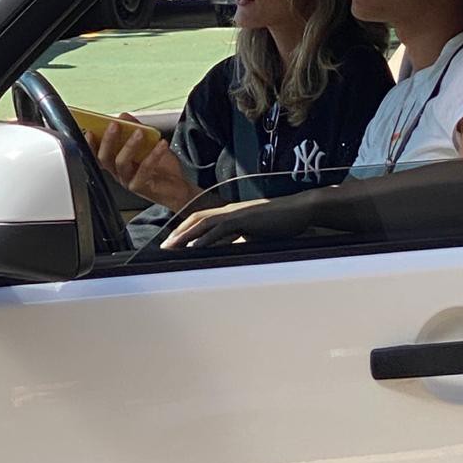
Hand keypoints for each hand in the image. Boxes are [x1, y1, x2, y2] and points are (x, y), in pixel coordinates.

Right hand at [86, 116, 201, 211]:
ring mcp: (128, 181)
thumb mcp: (149, 144)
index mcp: (117, 163)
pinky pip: (144, 169)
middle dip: (108, 140)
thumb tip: (124, 116)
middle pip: (105, 158)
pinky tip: (161, 144)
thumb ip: (136, 129)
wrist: (178, 189)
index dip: (91, 144)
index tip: (91, 130)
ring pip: (121, 163)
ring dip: (129, 145)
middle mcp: (119, 173)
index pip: (98, 154)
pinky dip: (153, 154)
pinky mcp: (141, 187)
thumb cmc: (162, 168)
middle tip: (115, 125)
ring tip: (139, 132)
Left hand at [161, 196, 313, 248]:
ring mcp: (236, 213)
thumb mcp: (255, 233)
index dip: (185, 229)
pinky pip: (219, 230)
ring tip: (172, 248)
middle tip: (164, 247)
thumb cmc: (280, 222)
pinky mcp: (244, 219)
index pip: (202, 219)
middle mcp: (229, 211)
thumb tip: (230, 251)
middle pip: (196, 219)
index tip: (172, 242)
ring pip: (203, 223)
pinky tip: (194, 248)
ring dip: (186, 236)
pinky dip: (204, 239)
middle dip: (179, 233)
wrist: (299, 211)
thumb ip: (240, 240)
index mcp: (231, 213)